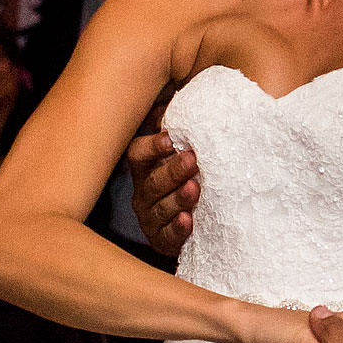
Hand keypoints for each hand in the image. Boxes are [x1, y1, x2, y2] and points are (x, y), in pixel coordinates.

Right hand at [127, 129, 198, 256]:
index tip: (169, 139)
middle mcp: (144, 192)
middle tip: (192, 160)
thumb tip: (196, 102)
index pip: (139, 154)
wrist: (203, 224)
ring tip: (194, 189)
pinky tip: (189, 221)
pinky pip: (167, 236)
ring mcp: (151, 218)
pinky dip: (178, 228)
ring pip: (160, 208)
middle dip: (172, 171)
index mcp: (147, 168)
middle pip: (153, 181)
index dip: (152, 147)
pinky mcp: (162, 240)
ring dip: (177, 198)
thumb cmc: (194, 181)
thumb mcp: (189, 157)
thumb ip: (187, 136)